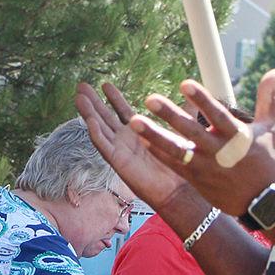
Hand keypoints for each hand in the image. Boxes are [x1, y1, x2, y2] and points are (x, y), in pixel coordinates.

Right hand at [75, 82, 185, 210]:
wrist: (176, 191)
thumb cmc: (178, 166)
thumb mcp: (181, 134)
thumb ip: (183, 114)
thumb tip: (195, 97)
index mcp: (137, 132)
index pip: (121, 111)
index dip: (113, 97)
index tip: (105, 83)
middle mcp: (124, 140)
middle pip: (104, 116)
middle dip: (93, 101)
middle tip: (81, 86)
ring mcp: (119, 150)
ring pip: (99, 128)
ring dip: (88, 113)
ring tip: (79, 98)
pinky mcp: (118, 162)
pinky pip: (103, 146)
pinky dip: (96, 133)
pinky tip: (89, 121)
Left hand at [132, 71, 274, 216]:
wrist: (265, 201)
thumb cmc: (269, 159)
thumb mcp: (271, 127)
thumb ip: (267, 98)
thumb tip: (274, 71)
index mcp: (237, 136)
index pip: (216, 114)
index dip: (201, 99)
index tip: (184, 83)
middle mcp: (218, 151)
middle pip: (190, 131)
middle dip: (169, 114)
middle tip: (150, 98)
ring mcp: (205, 167)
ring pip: (175, 150)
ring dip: (153, 135)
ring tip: (133, 121)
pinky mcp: (196, 179)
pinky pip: (173, 165)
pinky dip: (158, 153)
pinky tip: (142, 140)